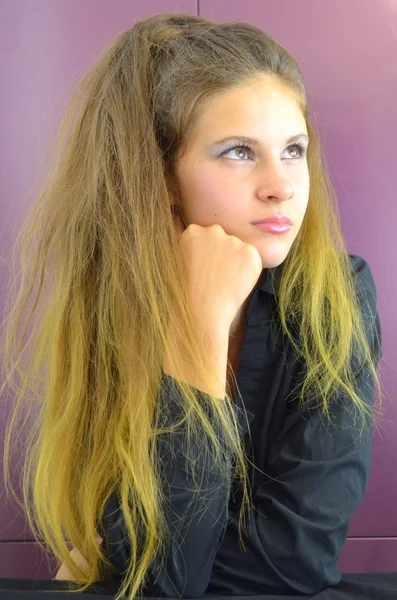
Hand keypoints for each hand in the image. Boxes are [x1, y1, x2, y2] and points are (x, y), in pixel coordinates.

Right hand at [173, 212, 262, 329]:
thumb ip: (188, 243)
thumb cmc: (190, 291)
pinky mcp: (250, 252)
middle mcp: (213, 231)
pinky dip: (248, 270)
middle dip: (223, 254)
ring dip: (236, 262)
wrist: (206, 310)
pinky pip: (252, 258)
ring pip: (239, 248)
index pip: (208, 236)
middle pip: (224, 239)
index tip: (205, 268)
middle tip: (217, 276)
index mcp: (193, 232)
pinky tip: (236, 282)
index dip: (208, 254)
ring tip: (225, 281)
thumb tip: (178, 219)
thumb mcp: (180, 262)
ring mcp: (233, 240)